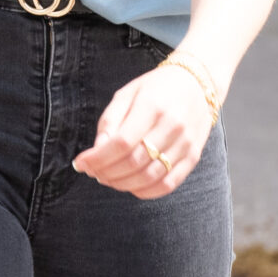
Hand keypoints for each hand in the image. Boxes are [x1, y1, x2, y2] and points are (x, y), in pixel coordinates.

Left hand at [73, 62, 215, 199]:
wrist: (197, 85)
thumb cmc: (155, 88)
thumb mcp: (127, 93)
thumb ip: (111, 120)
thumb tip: (97, 149)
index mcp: (151, 106)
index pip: (121, 143)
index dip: (98, 158)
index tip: (80, 163)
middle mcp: (171, 127)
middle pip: (135, 162)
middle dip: (107, 172)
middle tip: (91, 172)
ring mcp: (185, 144)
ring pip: (150, 177)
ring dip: (123, 184)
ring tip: (106, 179)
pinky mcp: (193, 157)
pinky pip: (169, 184)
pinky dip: (146, 191)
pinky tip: (130, 186)